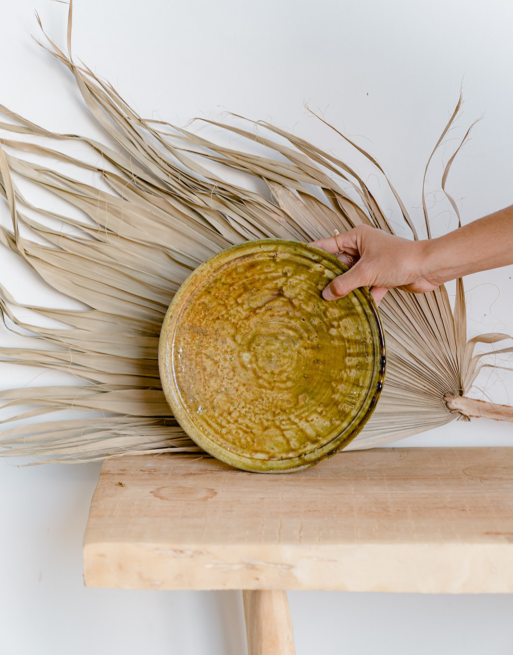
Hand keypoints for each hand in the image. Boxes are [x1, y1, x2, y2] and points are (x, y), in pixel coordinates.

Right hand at [310, 225, 435, 304]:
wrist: (429, 268)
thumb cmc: (400, 260)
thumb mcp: (366, 272)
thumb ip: (344, 284)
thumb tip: (326, 294)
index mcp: (356, 238)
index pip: (327, 245)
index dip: (313, 255)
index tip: (298, 264)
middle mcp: (363, 248)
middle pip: (338, 264)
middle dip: (329, 278)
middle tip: (312, 290)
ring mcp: (372, 263)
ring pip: (352, 278)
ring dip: (345, 290)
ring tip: (329, 303)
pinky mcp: (381, 276)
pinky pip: (365, 288)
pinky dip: (362, 297)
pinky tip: (354, 310)